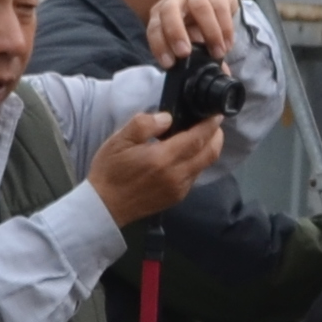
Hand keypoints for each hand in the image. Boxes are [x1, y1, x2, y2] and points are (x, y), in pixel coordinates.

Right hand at [89, 109, 226, 228]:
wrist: (105, 206)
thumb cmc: (110, 171)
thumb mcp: (119, 140)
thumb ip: (144, 125)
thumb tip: (167, 118)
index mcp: (162, 158)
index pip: (197, 139)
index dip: (210, 126)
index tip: (216, 115)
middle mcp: (176, 175)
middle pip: (209, 154)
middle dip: (216, 136)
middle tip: (214, 124)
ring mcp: (179, 188)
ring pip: (204, 166)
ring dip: (208, 150)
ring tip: (203, 137)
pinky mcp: (177, 197)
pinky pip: (195, 176)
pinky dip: (197, 162)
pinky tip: (188, 155)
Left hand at [147, 0, 283, 130]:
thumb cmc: (195, 23)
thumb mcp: (188, 38)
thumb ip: (191, 55)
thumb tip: (201, 81)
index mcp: (160, 15)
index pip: (154, 28)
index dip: (159, 46)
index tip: (169, 64)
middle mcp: (174, 1)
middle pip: (170, 11)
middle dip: (176, 33)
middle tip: (186, 54)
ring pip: (199, 8)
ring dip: (210, 32)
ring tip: (219, 53)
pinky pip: (219, 7)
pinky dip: (225, 28)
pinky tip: (228, 43)